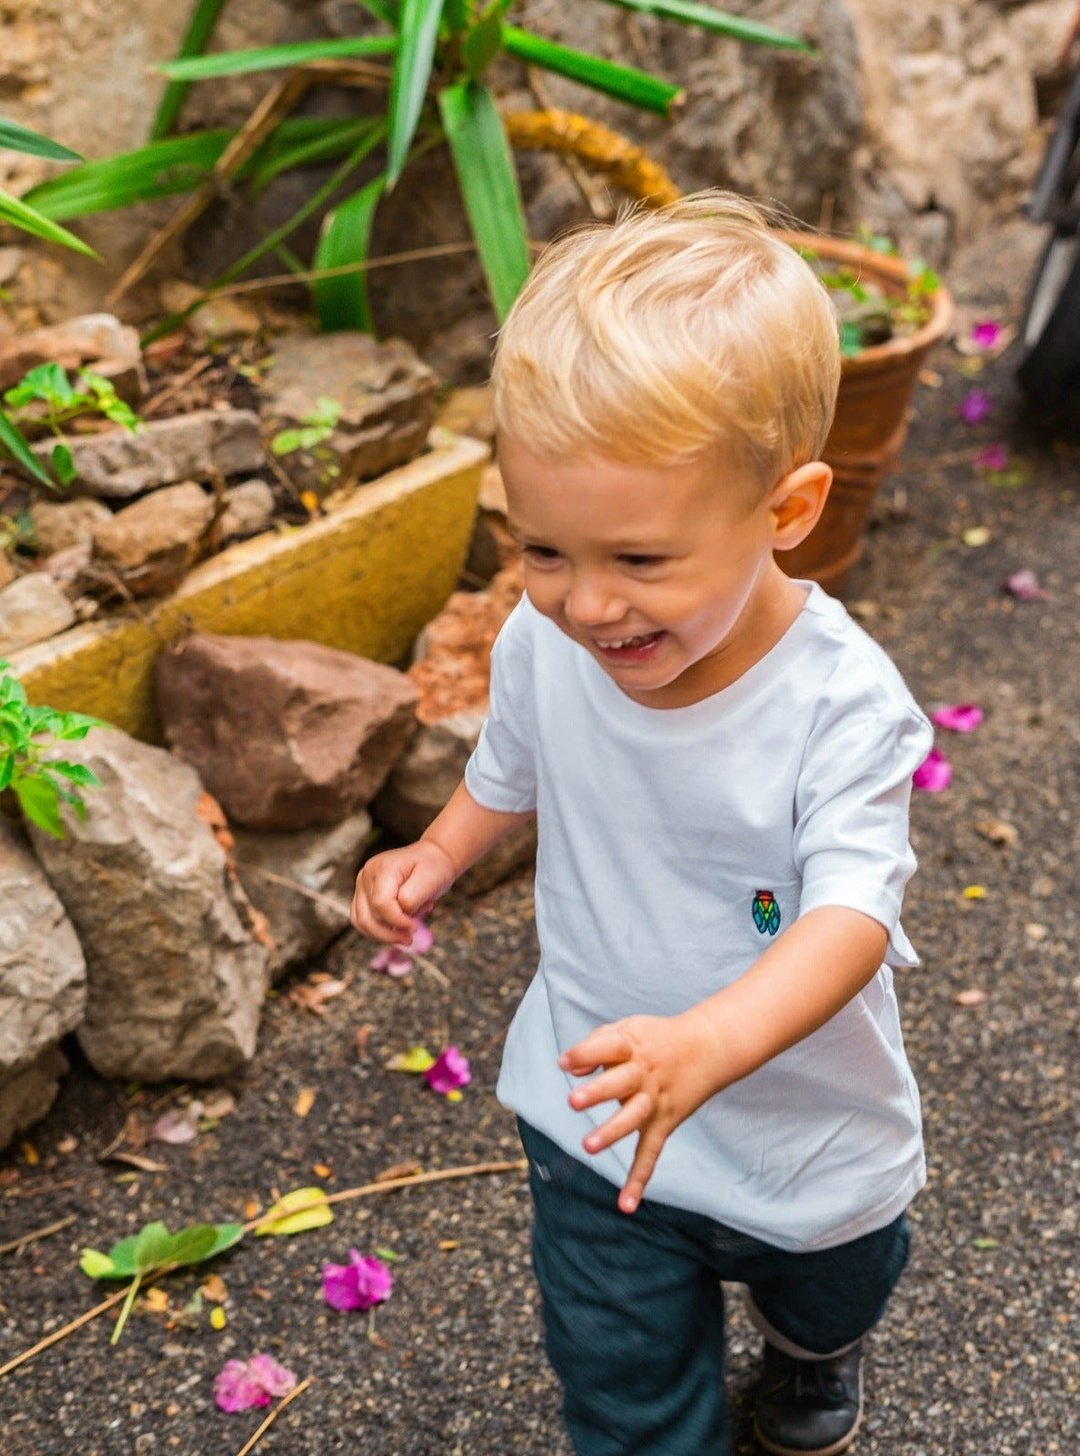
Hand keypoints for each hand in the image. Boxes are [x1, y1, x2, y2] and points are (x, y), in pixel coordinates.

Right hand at [350, 839, 455, 944]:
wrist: (431, 857)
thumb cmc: (433, 868)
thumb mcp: (430, 880)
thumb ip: (411, 898)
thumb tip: (399, 915)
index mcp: (383, 868)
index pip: (381, 904)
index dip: (398, 921)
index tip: (415, 928)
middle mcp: (366, 874)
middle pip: (369, 916)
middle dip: (390, 933)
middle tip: (410, 939)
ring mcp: (362, 884)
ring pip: (362, 921)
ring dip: (383, 934)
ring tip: (404, 935)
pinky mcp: (362, 894)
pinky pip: (361, 920)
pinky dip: (376, 931)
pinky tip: (395, 931)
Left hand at [559, 1010, 720, 1214]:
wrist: (708, 1047)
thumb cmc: (656, 1039)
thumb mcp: (627, 1029)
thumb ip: (596, 1043)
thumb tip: (570, 1069)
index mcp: (632, 1046)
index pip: (607, 1047)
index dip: (584, 1054)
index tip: (563, 1063)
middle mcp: (643, 1074)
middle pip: (620, 1082)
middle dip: (597, 1092)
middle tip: (573, 1101)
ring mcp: (654, 1100)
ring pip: (633, 1117)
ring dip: (612, 1132)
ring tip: (588, 1146)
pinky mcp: (663, 1122)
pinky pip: (650, 1152)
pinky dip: (639, 1179)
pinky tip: (626, 1205)